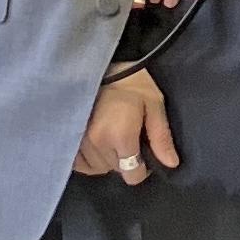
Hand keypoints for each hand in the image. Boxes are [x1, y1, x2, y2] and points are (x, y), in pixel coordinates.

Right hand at [73, 66, 179, 184]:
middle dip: (126, 159)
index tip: (143, 151)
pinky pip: (81, 164)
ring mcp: (79, 142)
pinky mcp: (68, 139)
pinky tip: (97, 144)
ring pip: (100, 168)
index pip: (133, 175)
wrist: (99, 64)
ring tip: (112, 136)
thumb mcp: (154, 104)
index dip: (143, 168)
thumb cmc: (132, 82)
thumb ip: (161, 137)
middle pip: (117, 170)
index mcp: (120, 136)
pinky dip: (91, 159)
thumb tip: (171, 164)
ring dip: (108, 158)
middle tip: (128, 137)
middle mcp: (97, 143)